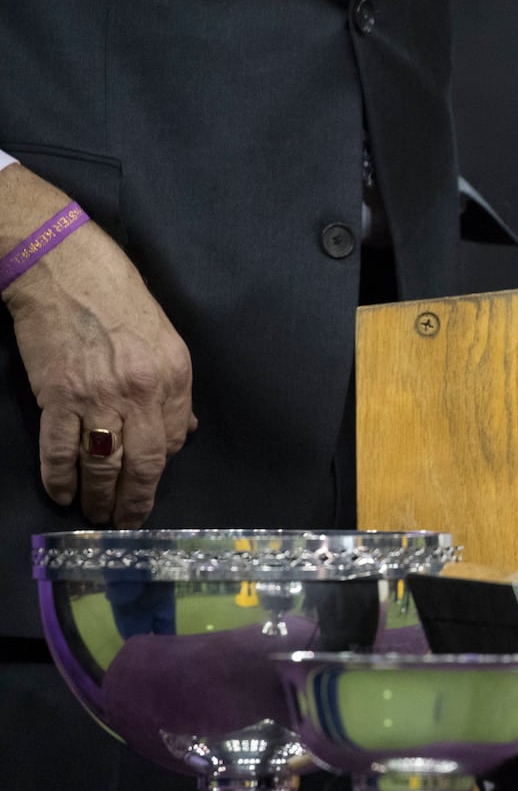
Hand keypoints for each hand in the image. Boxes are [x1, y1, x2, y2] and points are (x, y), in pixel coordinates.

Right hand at [2, 169, 195, 526]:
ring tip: (98, 516)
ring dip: (101, 497)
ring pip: (104, 464)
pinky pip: (61, 450)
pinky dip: (60, 478)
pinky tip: (63, 494)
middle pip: (145, 462)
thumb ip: (176, 387)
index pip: (175, 438)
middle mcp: (142, 392)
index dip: (162, 464)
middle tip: (129, 523)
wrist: (61, 267)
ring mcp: (99, 397)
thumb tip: (186, 430)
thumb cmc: (117, 297)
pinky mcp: (58, 396)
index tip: (150, 480)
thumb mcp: (165, 338)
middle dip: (137, 499)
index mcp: (174, 376)